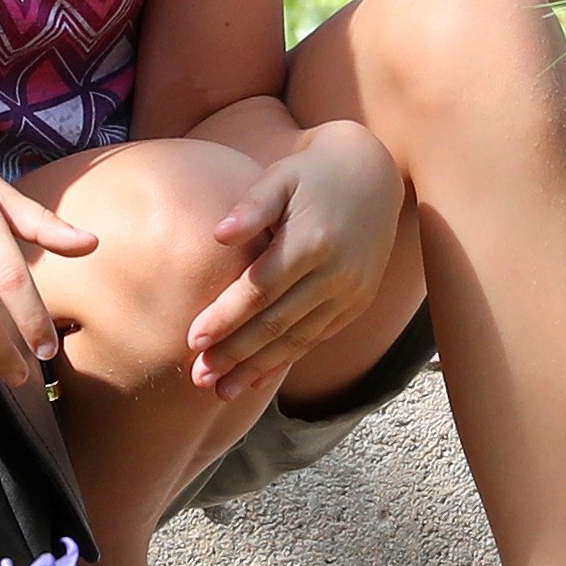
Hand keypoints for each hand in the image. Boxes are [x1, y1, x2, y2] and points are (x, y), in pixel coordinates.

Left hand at [187, 124, 403, 400]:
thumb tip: (218, 235)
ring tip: (221, 391)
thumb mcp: (281, 176)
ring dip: (257, 367)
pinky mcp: (357, 302)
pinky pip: (316, 338)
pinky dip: (285, 359)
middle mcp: (337, 273)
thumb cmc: (313, 173)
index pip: (259, 290)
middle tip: (198, 376)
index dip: (225, 318)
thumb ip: (251, 206)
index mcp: (313, 241)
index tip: (192, 340)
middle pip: (276, 323)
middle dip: (235, 354)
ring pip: (297, 339)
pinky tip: (256, 378)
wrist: (373, 174)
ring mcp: (351, 292)